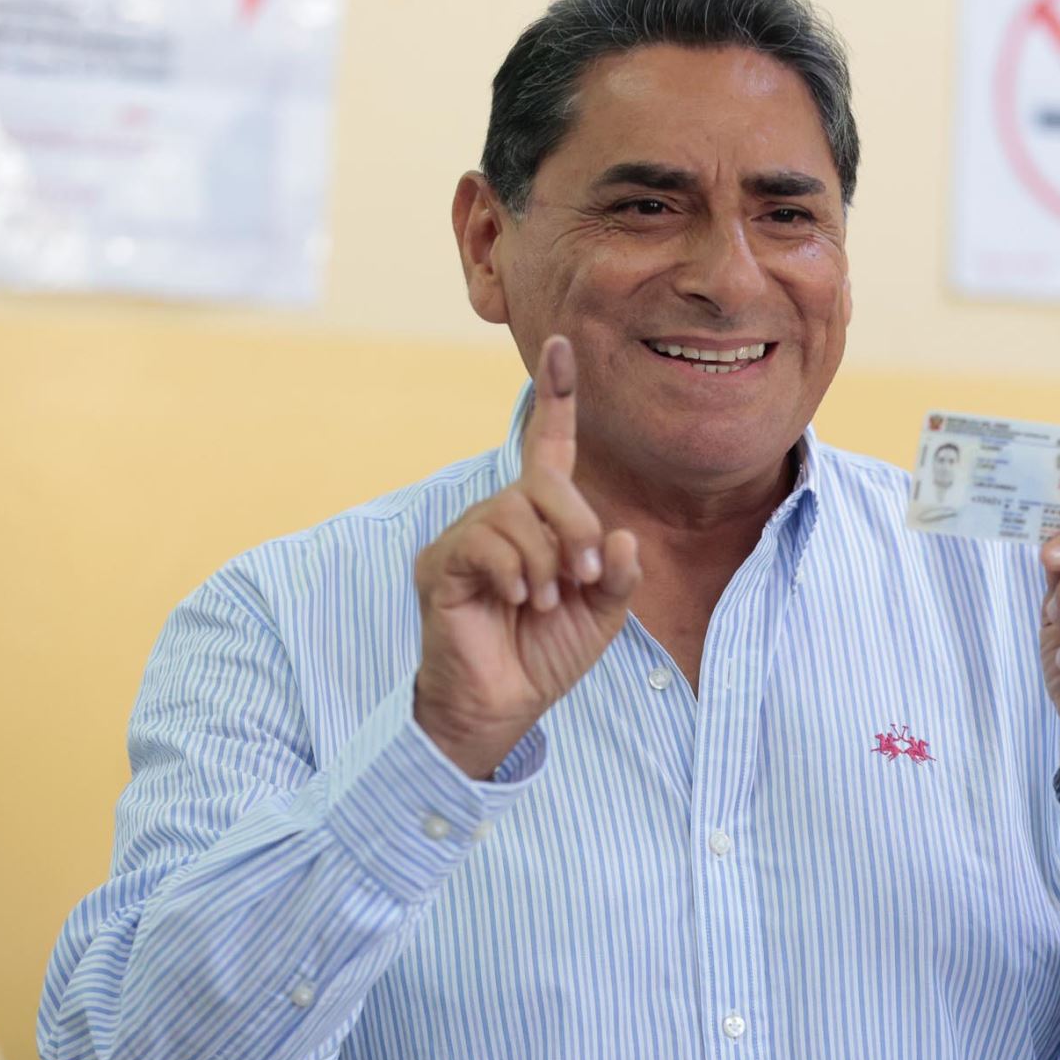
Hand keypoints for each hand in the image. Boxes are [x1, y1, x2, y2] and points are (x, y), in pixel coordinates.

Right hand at [412, 335, 640, 777]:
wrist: (499, 710)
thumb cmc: (543, 657)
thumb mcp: (601, 616)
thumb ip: (616, 574)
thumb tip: (618, 535)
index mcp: (536, 523)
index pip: (545, 450)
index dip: (555, 400)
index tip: (562, 348)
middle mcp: (496, 519)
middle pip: (541, 483)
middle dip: (575, 525)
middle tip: (588, 575)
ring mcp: (464, 539)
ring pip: (514, 511)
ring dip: (547, 558)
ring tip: (549, 601)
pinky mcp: (440, 564)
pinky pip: (484, 541)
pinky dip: (515, 571)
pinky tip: (521, 602)